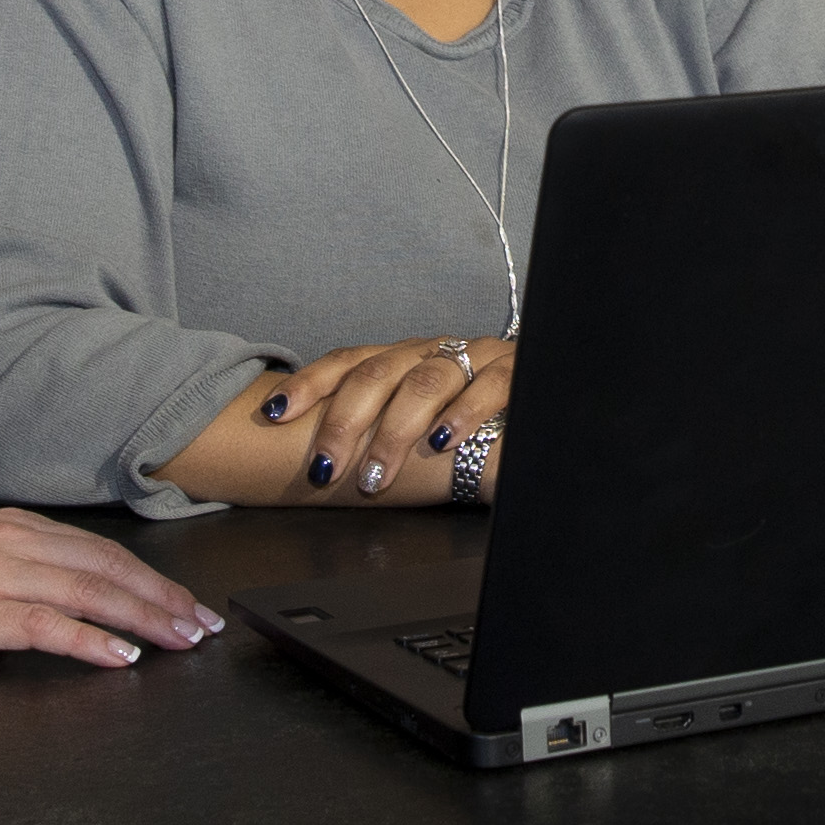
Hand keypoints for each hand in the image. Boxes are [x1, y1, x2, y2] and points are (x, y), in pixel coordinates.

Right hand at [0, 513, 223, 667]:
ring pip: (88, 592)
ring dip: (143, 619)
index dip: (149, 579)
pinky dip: (89, 641)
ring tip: (179, 641)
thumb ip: (3, 573)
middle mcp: (8, 543)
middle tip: (202, 627)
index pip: (98, 552)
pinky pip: (45, 625)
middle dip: (162, 599)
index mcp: (7, 529)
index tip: (185, 603)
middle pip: (106, 569)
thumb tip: (47, 602)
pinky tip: (118, 658)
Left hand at [261, 334, 513, 501]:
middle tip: (326, 469)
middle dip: (345, 424)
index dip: (308, 384)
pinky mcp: (514, 369)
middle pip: (376, 375)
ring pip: (424, 382)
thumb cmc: (473, 408)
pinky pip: (486, 386)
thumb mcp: (422, 412)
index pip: (347, 362)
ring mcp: (473, 356)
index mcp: (402, 357)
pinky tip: (442, 441)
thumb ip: (383, 424)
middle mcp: (430, 350)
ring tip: (375, 473)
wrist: (550, 381)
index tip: (274, 414)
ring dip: (394, 432)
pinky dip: (462, 414)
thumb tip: (320, 460)